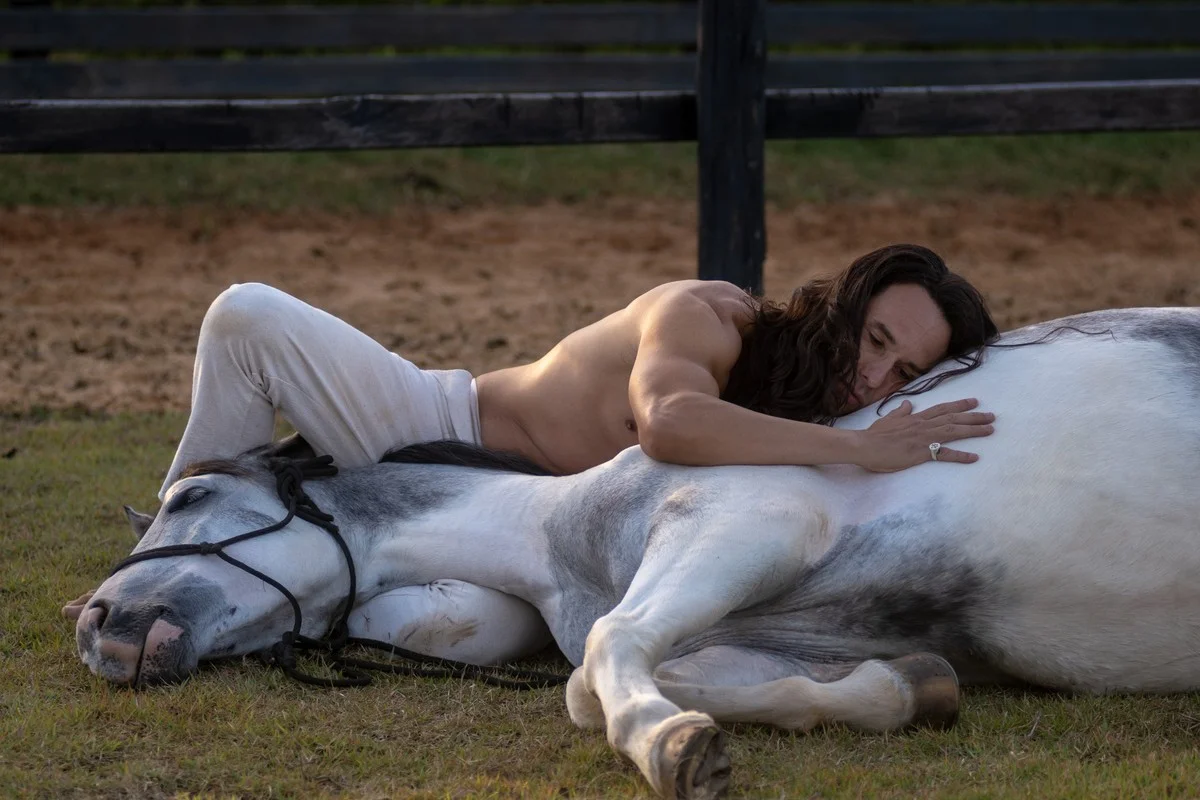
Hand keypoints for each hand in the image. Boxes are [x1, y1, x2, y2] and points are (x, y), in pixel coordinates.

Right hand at [857, 398, 993, 472]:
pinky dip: (960, 456)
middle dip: (974, 416)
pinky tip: (974, 457)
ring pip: (953, 431)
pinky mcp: (921, 453)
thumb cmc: (874, 435)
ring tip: (990, 430)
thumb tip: (908, 403)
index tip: (975, 401)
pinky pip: (944, 454)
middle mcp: (923, 425)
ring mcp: (923, 438)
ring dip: (973, 430)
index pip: (942, 408)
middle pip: (953, 418)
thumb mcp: (888, 419)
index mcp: (916, 418)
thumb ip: (900, 412)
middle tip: (992, 416)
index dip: (959, 405)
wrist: (864, 446)